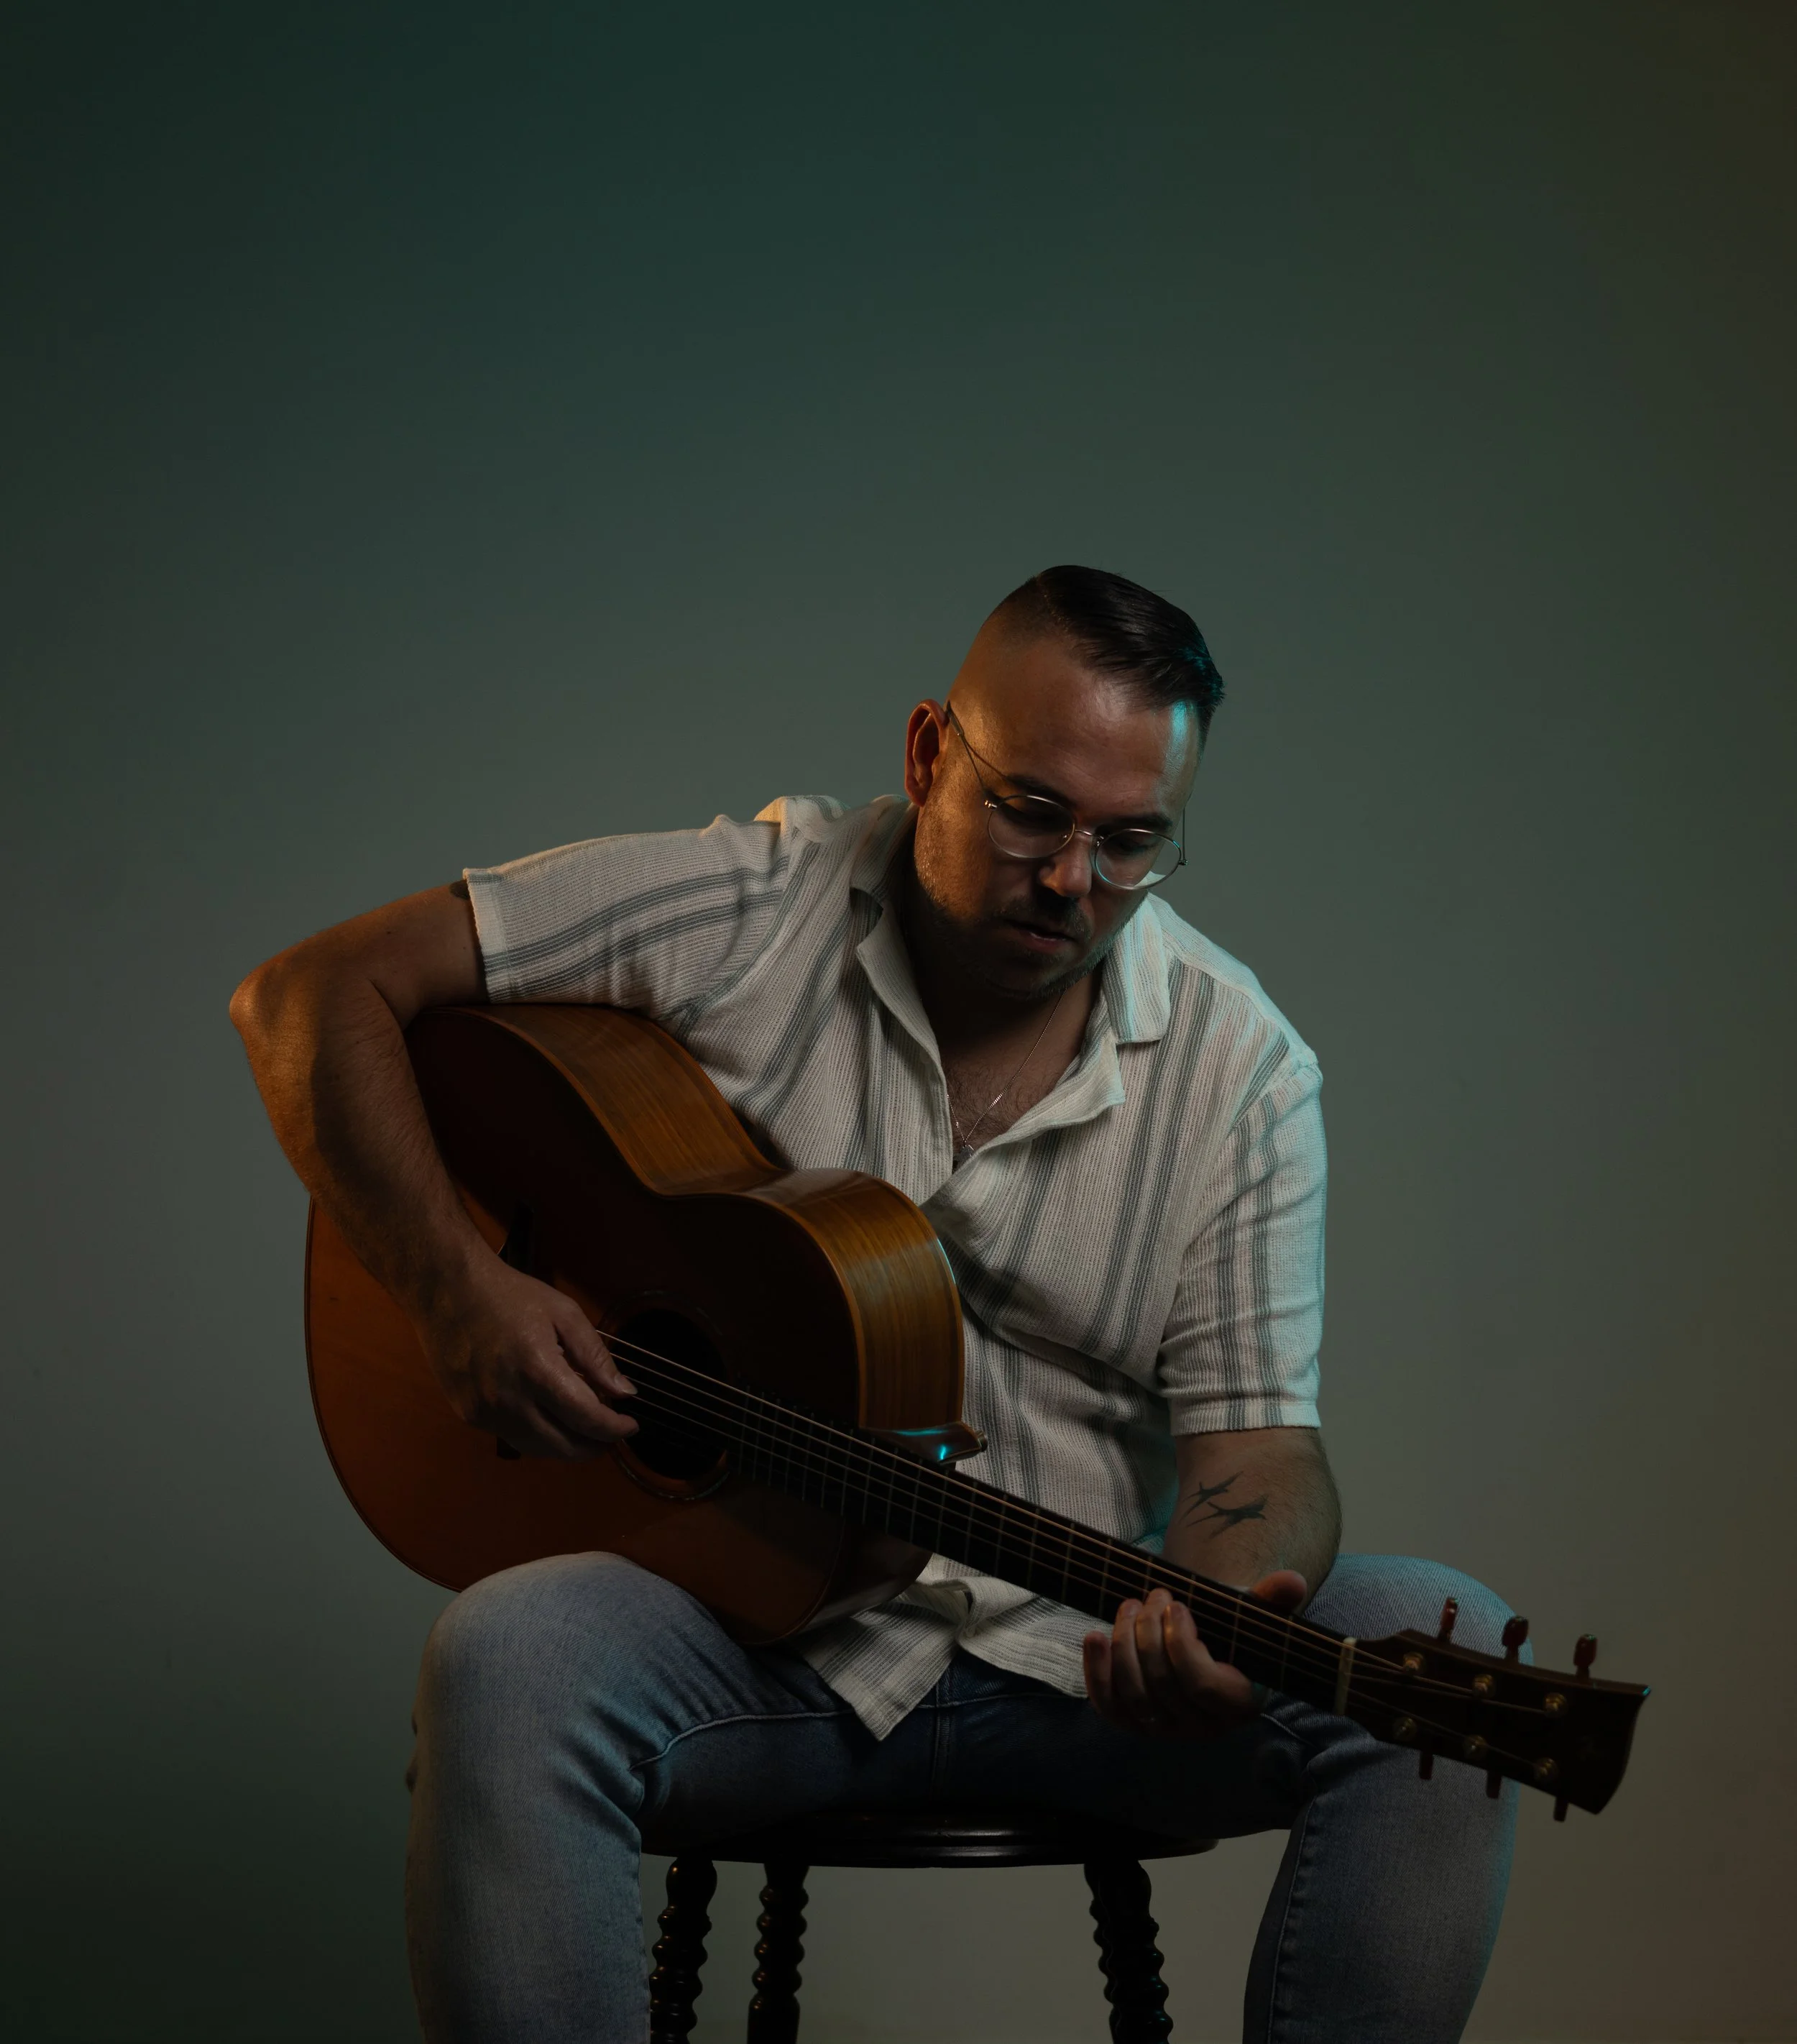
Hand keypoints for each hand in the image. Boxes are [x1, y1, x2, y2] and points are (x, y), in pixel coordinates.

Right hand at [420, 1254, 637, 1458]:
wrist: (446, 1290)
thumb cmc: (509, 1295)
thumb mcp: (564, 1314)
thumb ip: (596, 1356)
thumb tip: (624, 1392)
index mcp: (538, 1369)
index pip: (586, 1418)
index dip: (613, 1429)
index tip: (631, 1426)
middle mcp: (509, 1398)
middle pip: (563, 1445)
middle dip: (594, 1446)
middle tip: (610, 1435)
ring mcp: (484, 1410)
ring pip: (537, 1448)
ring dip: (566, 1446)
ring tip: (584, 1431)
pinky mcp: (468, 1414)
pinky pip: (511, 1436)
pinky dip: (537, 1435)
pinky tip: (548, 1419)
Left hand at [1082, 1572, 1307, 1739]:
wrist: (1206, 1647)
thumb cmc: (1230, 1631)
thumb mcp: (1252, 1615)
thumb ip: (1272, 1600)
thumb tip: (1295, 1581)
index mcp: (1238, 1704)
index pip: (1201, 1683)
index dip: (1181, 1643)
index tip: (1177, 1605)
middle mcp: (1202, 1728)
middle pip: (1162, 1684)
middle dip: (1149, 1632)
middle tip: (1153, 1595)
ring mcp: (1166, 1730)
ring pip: (1133, 1695)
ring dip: (1123, 1643)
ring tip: (1128, 1606)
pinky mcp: (1136, 1725)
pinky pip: (1109, 1708)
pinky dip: (1096, 1673)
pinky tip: (1094, 1637)